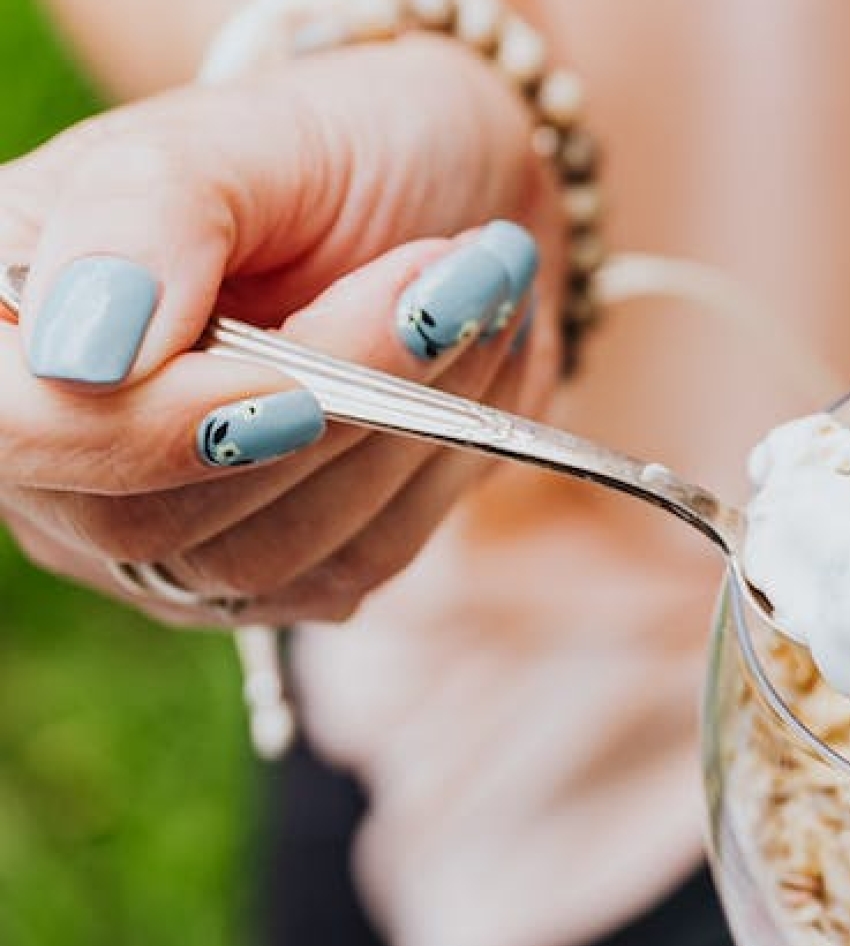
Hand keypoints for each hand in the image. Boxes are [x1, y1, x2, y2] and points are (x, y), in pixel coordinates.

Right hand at [0, 38, 563, 625]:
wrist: (456, 192)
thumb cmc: (336, 148)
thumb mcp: (244, 138)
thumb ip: (145, 220)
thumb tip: (82, 356)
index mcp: (7, 313)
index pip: (10, 428)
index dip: (140, 429)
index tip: (298, 381)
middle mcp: (56, 442)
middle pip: (143, 516)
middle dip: (329, 406)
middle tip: (447, 280)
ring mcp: (157, 525)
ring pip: (263, 558)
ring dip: (405, 428)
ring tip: (472, 298)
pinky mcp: (272, 573)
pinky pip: (351, 567)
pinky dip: (435, 467)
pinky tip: (467, 368)